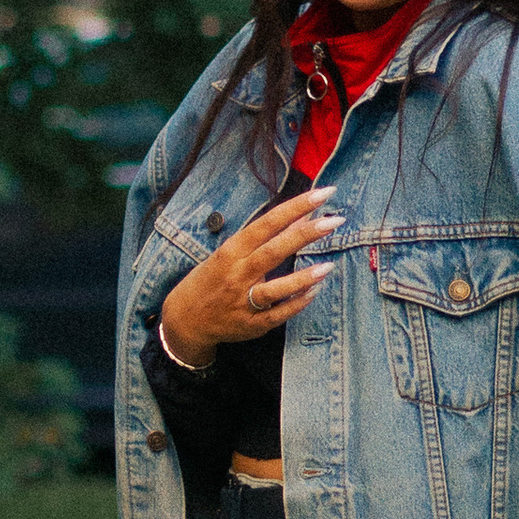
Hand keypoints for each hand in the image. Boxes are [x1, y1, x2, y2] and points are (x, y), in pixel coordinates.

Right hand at [159, 188, 338, 366]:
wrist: (185, 320)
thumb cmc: (210, 280)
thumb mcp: (229, 253)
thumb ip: (264, 238)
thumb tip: (300, 217)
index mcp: (230, 252)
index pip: (266, 224)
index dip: (295, 207)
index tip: (322, 194)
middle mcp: (236, 274)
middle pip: (273, 251)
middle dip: (304, 234)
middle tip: (334, 220)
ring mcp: (242, 301)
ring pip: (274, 289)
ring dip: (302, 277)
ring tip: (327, 266)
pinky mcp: (249, 325)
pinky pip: (276, 315)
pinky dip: (295, 304)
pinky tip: (313, 293)